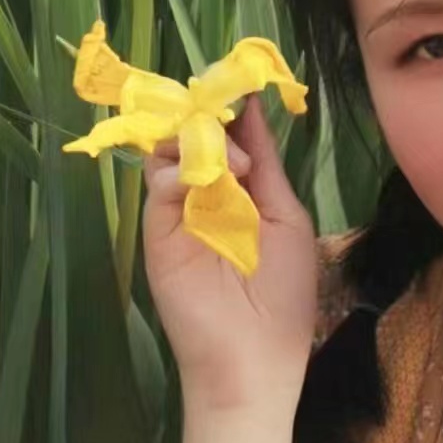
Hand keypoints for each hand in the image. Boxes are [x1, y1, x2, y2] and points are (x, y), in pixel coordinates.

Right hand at [142, 94, 317, 442]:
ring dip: (199, 141)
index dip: (232, 111)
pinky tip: (209, 177)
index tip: (240, 81)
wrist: (254, 361)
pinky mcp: (157, 234)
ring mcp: (179, 213)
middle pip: (195, 137)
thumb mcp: (284, 217)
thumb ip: (265, 166)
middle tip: (224, 105)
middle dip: (209, 116)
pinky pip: (158, 187)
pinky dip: (178, 171)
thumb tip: (251, 110)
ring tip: (230, 161)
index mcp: (242, 192)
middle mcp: (207, 196)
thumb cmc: (282, 296)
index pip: (229, 138)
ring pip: (171, 154)